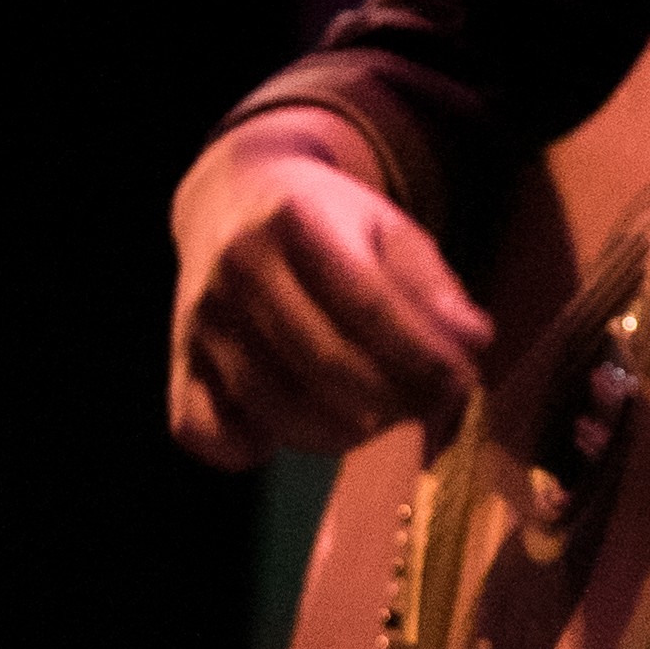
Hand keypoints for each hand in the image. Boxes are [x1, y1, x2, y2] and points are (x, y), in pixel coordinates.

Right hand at [168, 120, 491, 471]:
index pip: (370, 307)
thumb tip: (472, 343)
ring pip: (276, 409)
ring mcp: (200, 321)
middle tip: (425, 404)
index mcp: (296, 220)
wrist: (230, 201)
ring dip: (343, 433)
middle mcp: (238, 269)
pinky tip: (289, 424)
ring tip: (376, 415)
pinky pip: (206, 433)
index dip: (424, 356)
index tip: (460, 380)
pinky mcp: (177, 365)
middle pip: (326, 367)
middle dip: (393, 401)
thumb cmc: (327, 222)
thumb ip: (433, 286)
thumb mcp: (388, 230)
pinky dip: (251, 447)